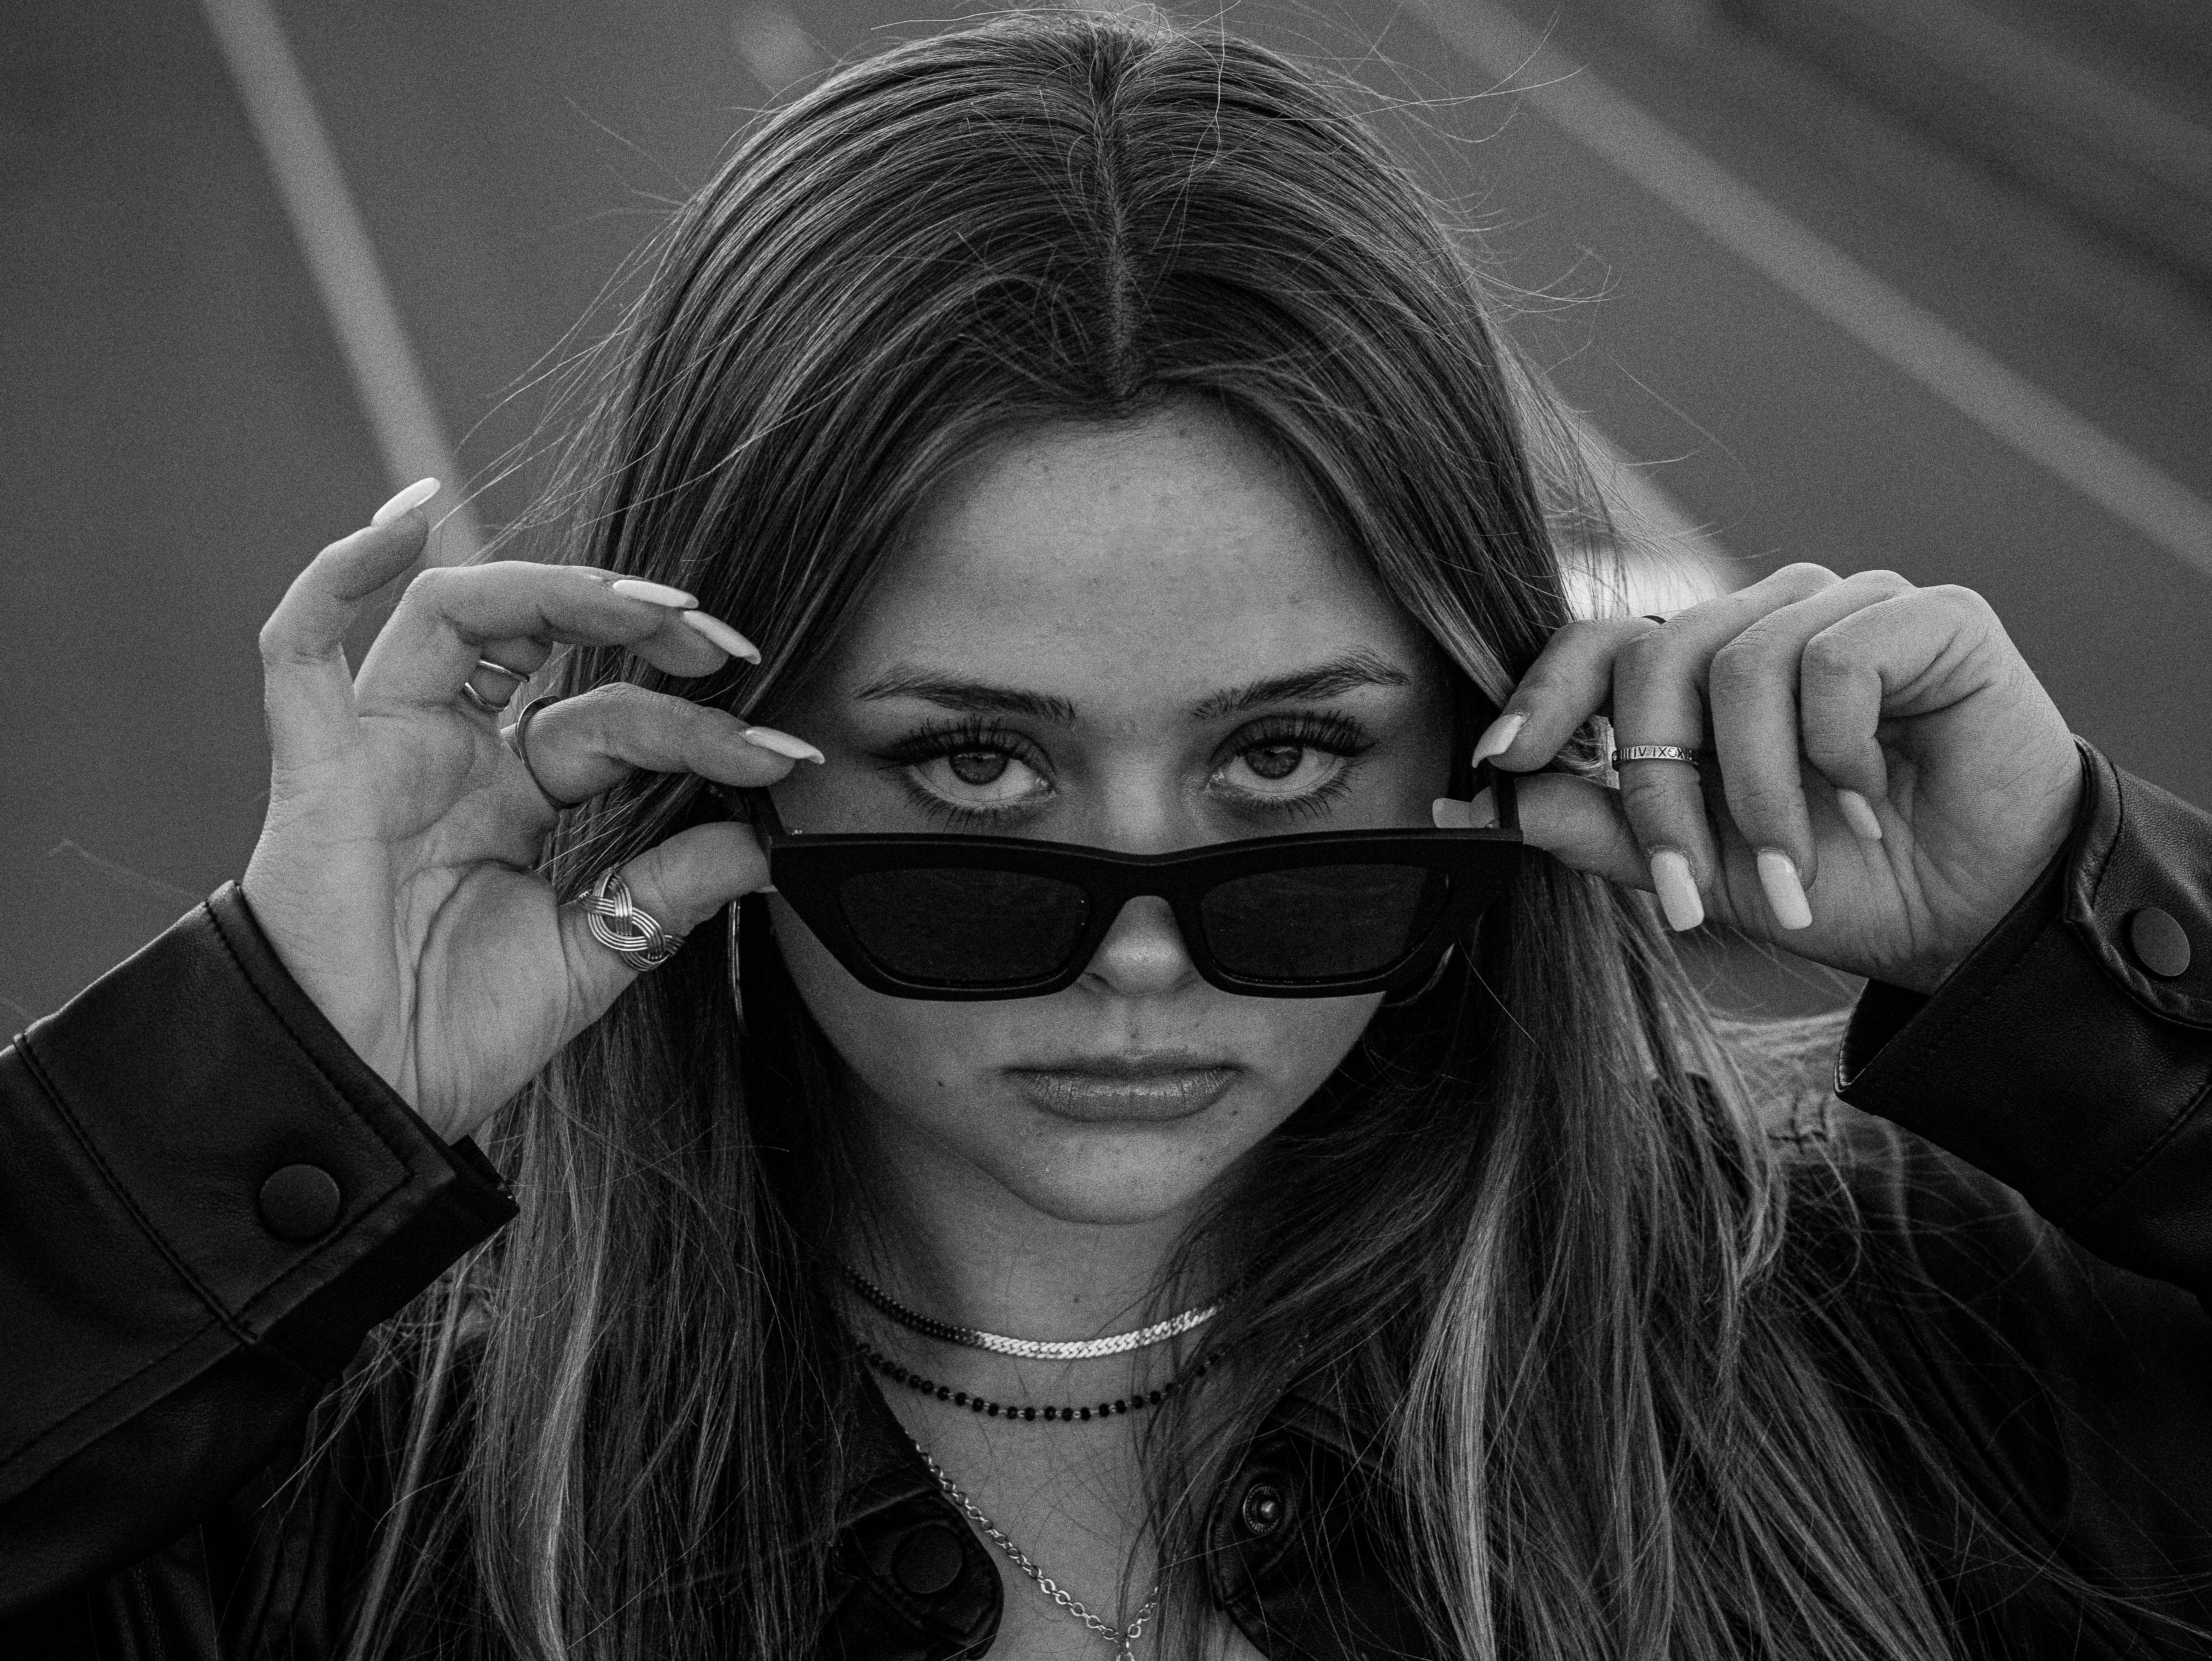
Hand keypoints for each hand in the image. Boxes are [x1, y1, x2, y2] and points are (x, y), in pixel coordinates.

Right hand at [241, 484, 814, 1142]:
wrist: (365, 1104)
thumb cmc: (457, 1034)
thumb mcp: (595, 952)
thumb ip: (671, 890)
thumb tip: (769, 841)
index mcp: (510, 796)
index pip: (612, 722)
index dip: (701, 727)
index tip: (786, 755)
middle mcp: (449, 755)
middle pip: (541, 639)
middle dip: (633, 622)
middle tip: (724, 642)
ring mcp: (381, 752)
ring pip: (455, 615)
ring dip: (551, 586)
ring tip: (649, 603)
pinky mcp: (315, 769)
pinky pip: (299, 647)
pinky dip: (338, 571)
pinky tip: (403, 518)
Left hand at [1434, 565, 2082, 993]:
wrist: (1975, 918)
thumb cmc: (1839, 884)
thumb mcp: (1698, 869)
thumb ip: (1596, 827)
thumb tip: (1480, 803)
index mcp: (1705, 667)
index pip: (1599, 644)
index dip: (1544, 694)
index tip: (1499, 759)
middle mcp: (1768, 619)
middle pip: (1658, 660)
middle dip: (1661, 791)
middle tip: (1689, 889)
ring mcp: (1848, 606)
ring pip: (1743, 665)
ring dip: (1759, 793)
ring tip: (1794, 869)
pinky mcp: (1931, 615)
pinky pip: (1836, 661)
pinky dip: (1839, 750)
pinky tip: (1868, 798)